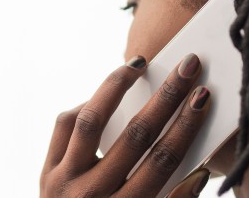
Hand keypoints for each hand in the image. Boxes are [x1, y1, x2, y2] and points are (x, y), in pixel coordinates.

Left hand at [40, 54, 211, 196]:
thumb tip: (199, 173)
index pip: (162, 161)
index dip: (185, 127)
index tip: (203, 97)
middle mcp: (91, 196)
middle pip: (135, 136)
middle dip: (166, 98)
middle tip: (188, 67)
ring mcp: (63, 182)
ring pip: (91, 121)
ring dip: (116, 87)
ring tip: (138, 65)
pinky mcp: (46, 172)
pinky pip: (64, 126)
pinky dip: (85, 107)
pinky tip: (104, 96)